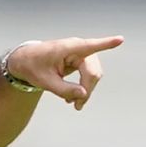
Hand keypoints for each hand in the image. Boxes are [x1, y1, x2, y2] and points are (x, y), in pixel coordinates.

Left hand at [7, 36, 123, 109]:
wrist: (25, 61)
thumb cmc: (32, 67)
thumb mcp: (45, 82)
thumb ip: (64, 90)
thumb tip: (84, 95)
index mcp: (67, 48)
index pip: (89, 46)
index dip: (106, 44)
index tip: (120, 40)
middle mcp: (78, 48)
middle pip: (93, 71)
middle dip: (87, 89)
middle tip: (77, 106)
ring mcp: (81, 54)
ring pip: (93, 75)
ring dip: (87, 90)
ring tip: (74, 104)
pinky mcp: (81, 60)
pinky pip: (89, 75)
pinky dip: (84, 87)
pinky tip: (74, 99)